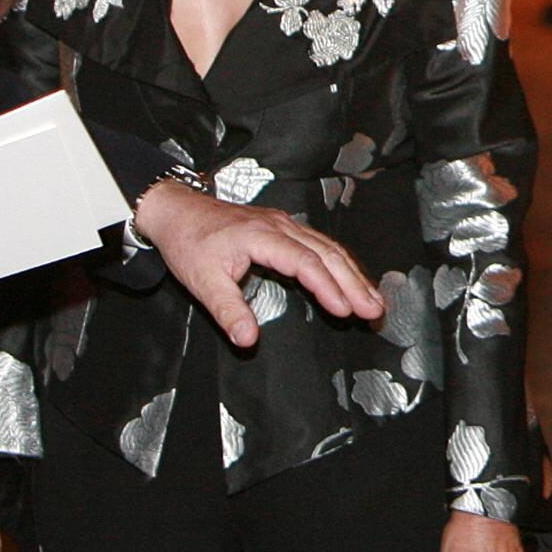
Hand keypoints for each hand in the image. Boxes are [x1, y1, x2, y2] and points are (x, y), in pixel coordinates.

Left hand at [132, 182, 383, 346]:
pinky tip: (351, 279)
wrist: (177, 211)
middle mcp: (279, 225)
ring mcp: (283, 223)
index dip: (328, 288)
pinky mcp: (283, 227)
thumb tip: (249, 340)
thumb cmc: (188, 242)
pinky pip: (320, 244)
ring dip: (352, 274)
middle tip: (374, 309)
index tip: (345, 310)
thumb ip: (228, 311)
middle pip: (326, 254)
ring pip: (328, 248)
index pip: (305, 263)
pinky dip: (340, 263)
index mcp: (261, 235)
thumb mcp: (202, 282)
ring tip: (374, 299)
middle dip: (354, 283)